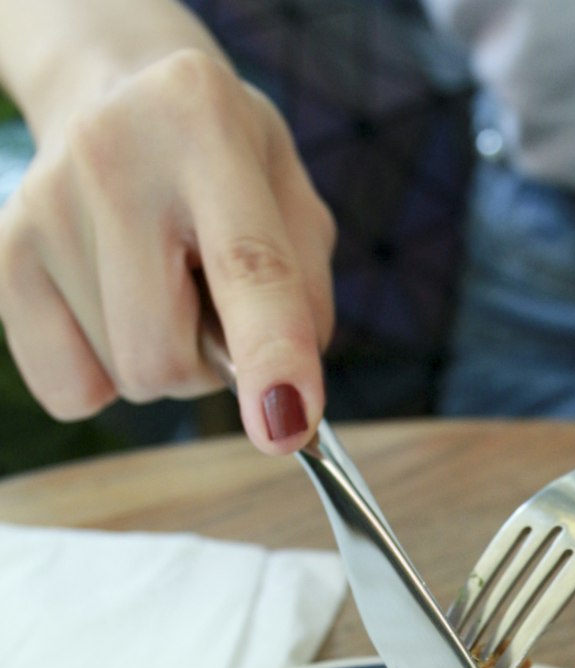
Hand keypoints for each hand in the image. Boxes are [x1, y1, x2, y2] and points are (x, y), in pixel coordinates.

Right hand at [0, 48, 335, 451]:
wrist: (115, 96)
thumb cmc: (223, 166)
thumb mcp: (294, 203)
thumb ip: (306, 301)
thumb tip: (280, 409)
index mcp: (203, 119)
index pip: (247, 265)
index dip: (272, 356)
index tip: (287, 426)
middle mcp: (109, 153)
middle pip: (164, 357)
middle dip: (205, 366)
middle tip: (210, 304)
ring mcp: (41, 207)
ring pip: (125, 377)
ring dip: (161, 360)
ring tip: (160, 284)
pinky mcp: (5, 258)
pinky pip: (71, 390)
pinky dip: (105, 373)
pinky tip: (112, 302)